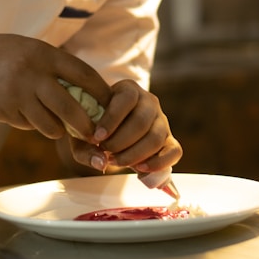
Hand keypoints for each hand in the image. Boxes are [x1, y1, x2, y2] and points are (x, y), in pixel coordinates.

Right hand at [0, 32, 110, 138]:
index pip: (83, 74)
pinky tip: (26, 114)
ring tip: (57, 124)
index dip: (100, 91)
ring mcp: (18, 94)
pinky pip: (29, 125)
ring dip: (58, 129)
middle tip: (92, 132)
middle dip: (85, 124)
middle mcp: (33, 73)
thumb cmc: (2, 54)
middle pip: (71, 107)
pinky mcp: (5, 111)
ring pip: (51, 124)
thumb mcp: (31, 51)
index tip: (110, 103)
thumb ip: (55, 67)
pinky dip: (34, 125)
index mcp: (45, 54)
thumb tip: (85, 89)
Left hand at [68, 78, 182, 174]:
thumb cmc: (94, 125)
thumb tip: (100, 162)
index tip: (96, 137)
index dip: (111, 119)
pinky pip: (175, 151)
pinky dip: (159, 163)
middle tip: (104, 151)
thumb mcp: (84, 130)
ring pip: (156, 137)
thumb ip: (85, 147)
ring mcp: (162, 120)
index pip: (126, 99)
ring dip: (134, 154)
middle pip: (141, 121)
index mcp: (129, 90)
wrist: (108, 130)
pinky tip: (139, 169)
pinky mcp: (170, 139)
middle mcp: (149, 101)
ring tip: (114, 161)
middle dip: (120, 142)